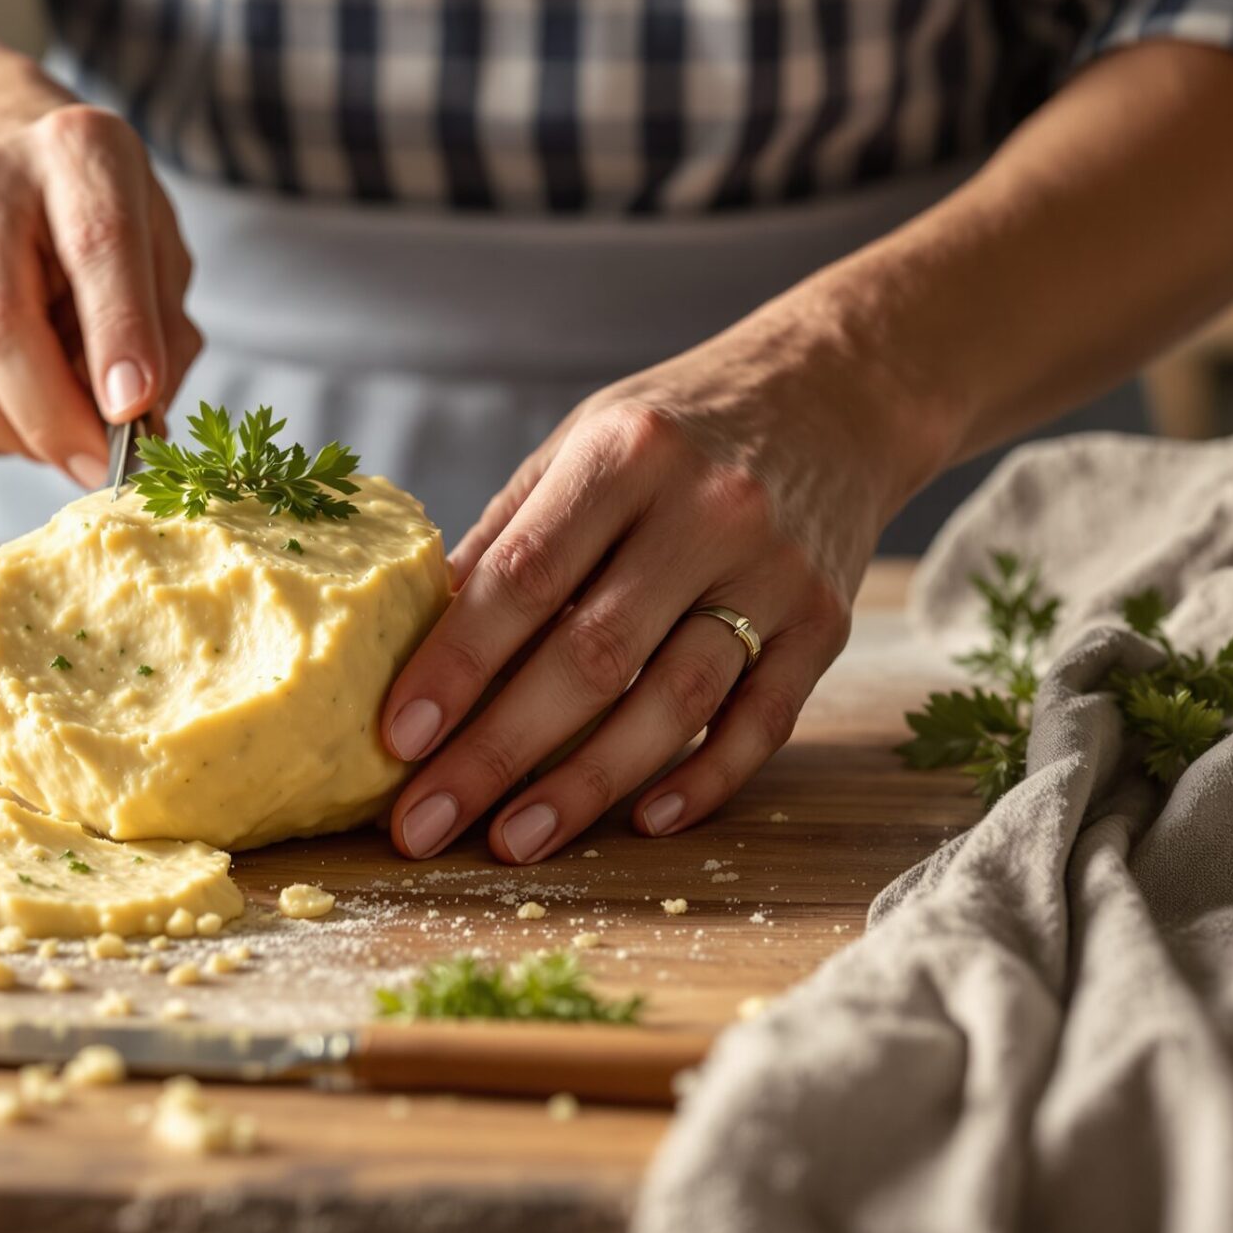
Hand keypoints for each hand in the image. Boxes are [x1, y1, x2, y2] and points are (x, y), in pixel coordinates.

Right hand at [0, 101, 199, 483]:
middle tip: (101, 469)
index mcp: (75, 151)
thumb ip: (162, 334)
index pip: (96, 247)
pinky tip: (12, 405)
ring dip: (16, 440)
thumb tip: (137, 431)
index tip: (135, 411)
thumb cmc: (91, 221)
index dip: (117, 336)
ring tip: (59, 430)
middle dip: (55, 422)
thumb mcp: (157, 250)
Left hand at [379, 313, 947, 863]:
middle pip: (591, 657)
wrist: (837, 393)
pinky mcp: (828, 621)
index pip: (523, 579)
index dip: (454, 666)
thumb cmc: (678, 429)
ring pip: (675, 702)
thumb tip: (416, 641)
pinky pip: (764, 721)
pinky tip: (644, 822)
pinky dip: (704, 779)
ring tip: (513, 839)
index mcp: (624, 455)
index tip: (396, 739)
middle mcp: (707, 511)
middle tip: (425, 822)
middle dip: (496, 752)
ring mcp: (776, 571)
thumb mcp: (581, 445)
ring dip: (586, 785)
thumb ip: (508, 538)